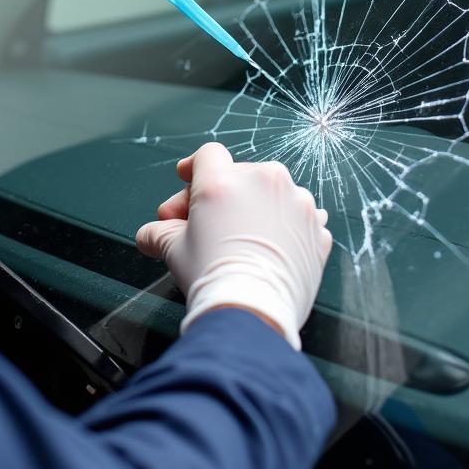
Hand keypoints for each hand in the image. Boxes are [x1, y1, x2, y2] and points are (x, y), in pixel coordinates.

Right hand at [136, 142, 331, 349]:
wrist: (253, 313)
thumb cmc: (212, 278)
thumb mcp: (173, 250)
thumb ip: (159, 233)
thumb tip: (150, 235)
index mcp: (224, 181)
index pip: (208, 155)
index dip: (194, 168)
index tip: (187, 180)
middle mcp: (264, 182)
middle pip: (240, 174)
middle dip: (220, 196)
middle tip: (203, 225)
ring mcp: (297, 203)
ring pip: (273, 193)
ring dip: (257, 208)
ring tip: (243, 237)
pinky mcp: (317, 228)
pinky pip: (299, 218)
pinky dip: (285, 227)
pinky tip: (272, 246)